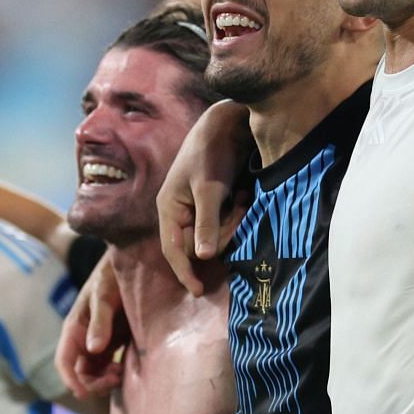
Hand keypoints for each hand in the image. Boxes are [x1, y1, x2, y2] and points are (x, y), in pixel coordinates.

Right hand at [54, 253, 125, 397]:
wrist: (133, 261)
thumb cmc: (113, 275)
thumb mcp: (104, 295)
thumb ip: (100, 322)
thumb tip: (94, 349)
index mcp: (75, 327)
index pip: (64, 361)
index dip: (70, 380)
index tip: (84, 393)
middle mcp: (83, 337)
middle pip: (80, 372)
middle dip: (93, 382)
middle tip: (116, 378)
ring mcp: (98, 341)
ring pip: (94, 373)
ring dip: (104, 380)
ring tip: (121, 373)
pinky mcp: (113, 342)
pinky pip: (108, 366)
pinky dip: (113, 373)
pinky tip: (126, 370)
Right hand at [157, 101, 250, 294]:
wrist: (227, 122)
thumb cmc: (213, 151)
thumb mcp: (210, 188)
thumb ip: (207, 222)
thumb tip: (202, 256)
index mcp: (169, 208)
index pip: (173, 249)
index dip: (185, 272)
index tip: (198, 292)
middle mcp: (179, 210)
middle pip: (197, 244)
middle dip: (222, 234)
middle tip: (242, 212)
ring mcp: (195, 206)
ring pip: (214, 234)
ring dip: (232, 223)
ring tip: (244, 199)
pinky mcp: (212, 201)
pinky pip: (223, 221)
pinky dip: (236, 215)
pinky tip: (244, 196)